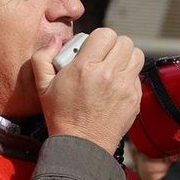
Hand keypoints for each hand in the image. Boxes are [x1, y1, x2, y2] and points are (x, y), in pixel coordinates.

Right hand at [31, 27, 143, 153]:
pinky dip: (129, 77)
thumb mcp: (42, 86)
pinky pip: (137, 76)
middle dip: (113, 46)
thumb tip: (55, 40)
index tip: (92, 48)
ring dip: (126, 58)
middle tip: (103, 57)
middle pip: (124, 42)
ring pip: (136, 55)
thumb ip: (43, 57)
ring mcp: (125, 86)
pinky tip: (116, 86)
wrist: (81, 146)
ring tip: (113, 68)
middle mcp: (109, 73)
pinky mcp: (135, 99)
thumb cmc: (61, 116)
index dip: (98, 38)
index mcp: (86, 67)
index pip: (105, 33)